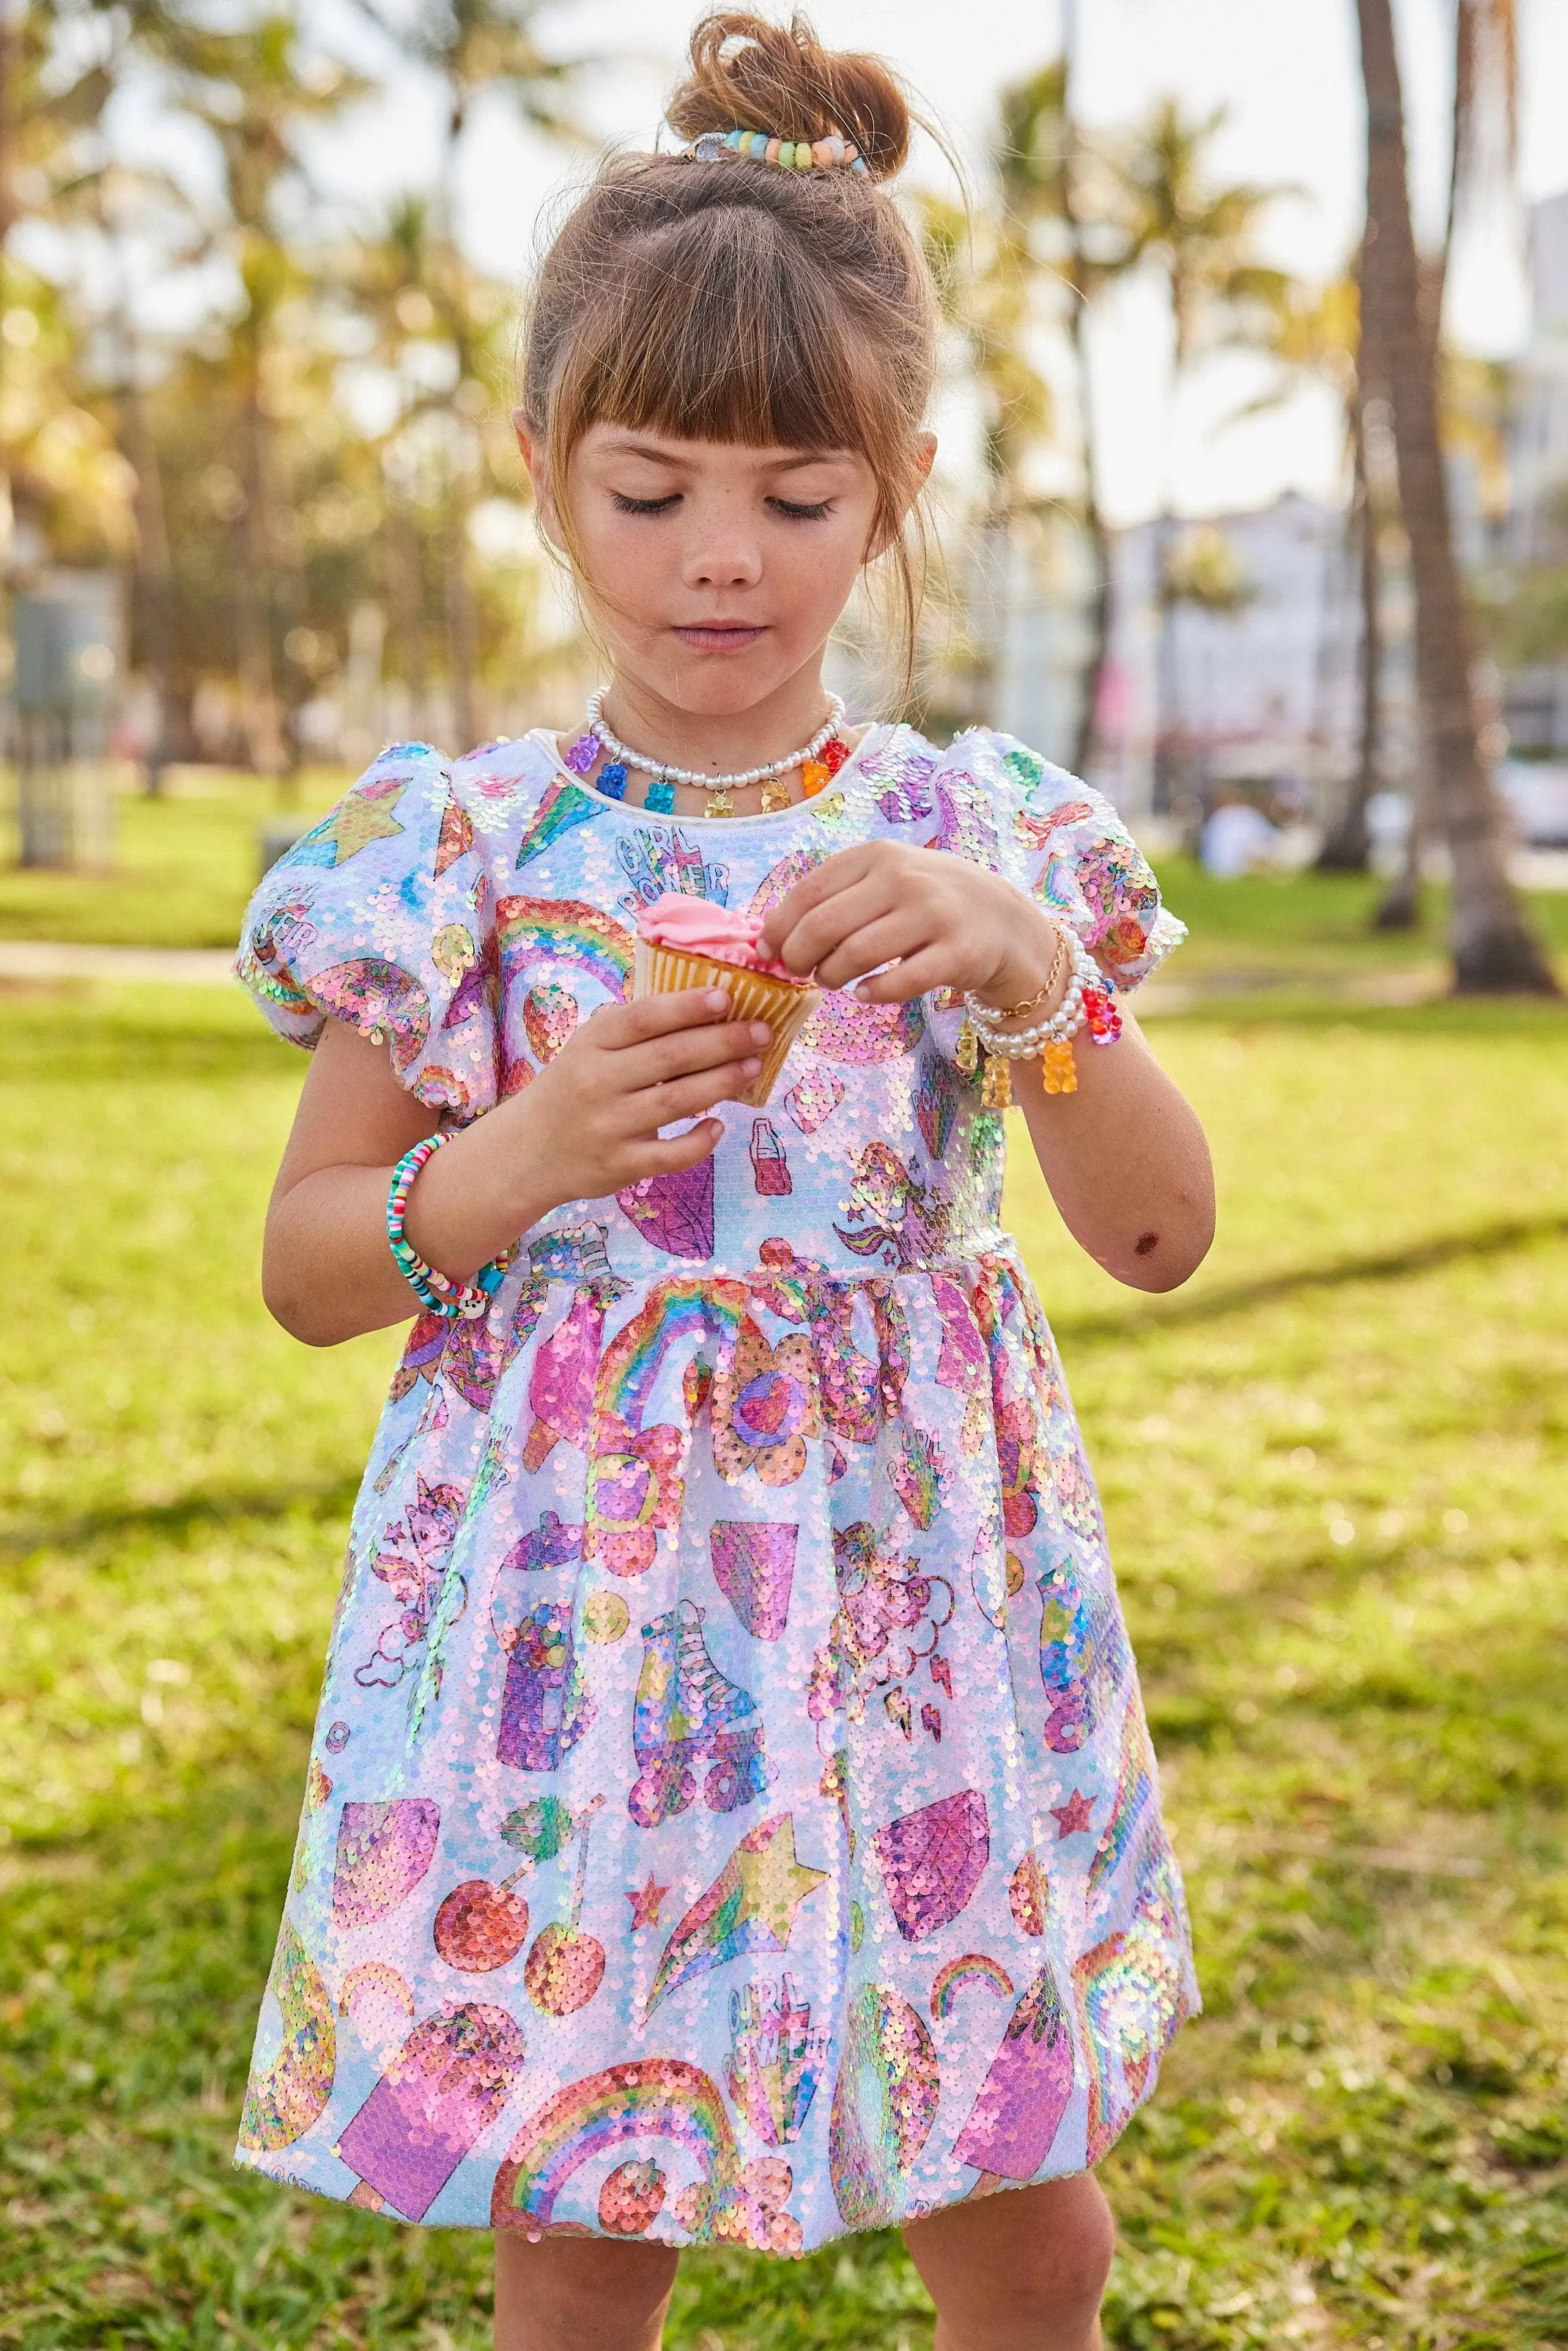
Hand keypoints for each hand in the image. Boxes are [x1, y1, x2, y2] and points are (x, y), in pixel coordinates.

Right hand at [501, 989, 771, 1212]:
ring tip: (753, 1066)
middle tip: (761, 1031)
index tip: (726, 997)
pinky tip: (719, 1125)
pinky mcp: (619, 1165)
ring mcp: (608, 1126)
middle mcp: (596, 1082)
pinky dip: (700, 1141)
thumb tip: (703, 1004)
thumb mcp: (588, 1048)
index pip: (643, 1018)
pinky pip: (670, 1154)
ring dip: (722, 1082)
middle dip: (723, 1042)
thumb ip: (632, 1030)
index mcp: (590, 1044)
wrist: (528, 1150)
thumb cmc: (573, 1088)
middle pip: (670, 1057)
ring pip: (677, 1101)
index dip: (686, 1006)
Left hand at [759, 841, 1062, 1007]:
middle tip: (799, 972)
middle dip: (799, 956)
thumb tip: (773, 934)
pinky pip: (898, 983)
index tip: (768, 951)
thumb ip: (837, 896)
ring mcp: (933, 915)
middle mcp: (904, 879)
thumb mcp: (885, 879)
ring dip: (830, 977)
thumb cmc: (927, 902)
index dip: (779, 927)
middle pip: (824, 926)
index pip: (808, 892)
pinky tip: (866, 994)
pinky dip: (872, 994)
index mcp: (877, 856)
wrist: (1002, 920)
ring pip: (855, 955)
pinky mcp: (957, 954)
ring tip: (831, 981)